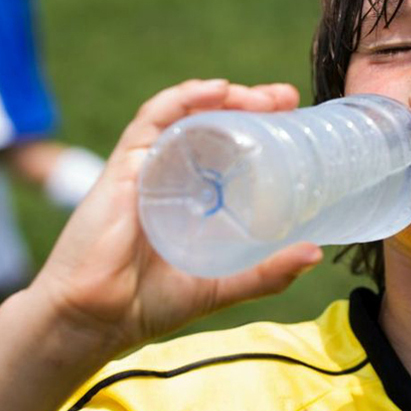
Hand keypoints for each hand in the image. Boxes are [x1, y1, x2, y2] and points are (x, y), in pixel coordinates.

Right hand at [28, 79, 322, 355]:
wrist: (94, 320)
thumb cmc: (148, 304)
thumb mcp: (222, 285)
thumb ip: (266, 273)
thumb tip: (316, 253)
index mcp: (192, 198)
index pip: (227, 149)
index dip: (260, 129)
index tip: (294, 119)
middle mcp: (170, 176)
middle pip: (211, 124)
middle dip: (250, 104)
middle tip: (287, 99)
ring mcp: (147, 168)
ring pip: (186, 114)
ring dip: (225, 96)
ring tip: (263, 96)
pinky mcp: (123, 167)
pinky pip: (152, 120)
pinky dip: (182, 98)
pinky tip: (216, 90)